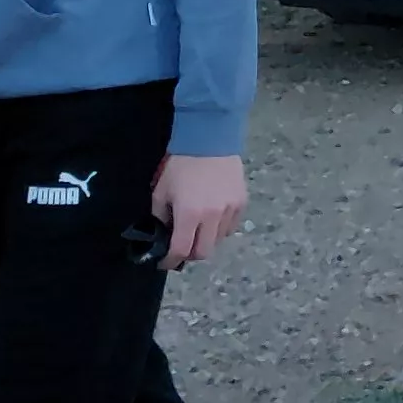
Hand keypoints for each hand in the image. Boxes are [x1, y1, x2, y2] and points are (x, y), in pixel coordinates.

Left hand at [151, 154, 246, 270]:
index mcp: (188, 214)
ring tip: (198, 230)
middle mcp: (212, 217)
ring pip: (218, 240)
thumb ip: (161, 216)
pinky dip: (220, 229)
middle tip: (182, 247)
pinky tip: (212, 218)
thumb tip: (164, 233)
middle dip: (190, 254)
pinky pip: (231, 226)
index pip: (180, 249)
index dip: (171, 261)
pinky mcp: (242, 203)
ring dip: (206, 240)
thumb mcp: (161, 191)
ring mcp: (230, 211)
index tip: (165, 263)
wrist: (209, 140)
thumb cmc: (180, 165)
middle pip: (203, 252)